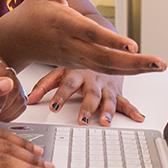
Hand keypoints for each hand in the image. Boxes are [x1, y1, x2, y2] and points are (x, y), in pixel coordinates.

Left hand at [0, 49, 22, 126]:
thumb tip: (7, 83)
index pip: (2, 73)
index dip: (0, 95)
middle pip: (13, 85)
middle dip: (0, 105)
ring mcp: (6, 75)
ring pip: (19, 96)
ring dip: (4, 111)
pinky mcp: (13, 88)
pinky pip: (21, 103)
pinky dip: (9, 113)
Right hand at [2, 0, 167, 76]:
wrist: (14, 41)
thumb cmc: (32, 12)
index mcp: (63, 23)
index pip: (91, 33)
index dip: (112, 41)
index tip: (132, 45)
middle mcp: (70, 44)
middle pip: (104, 57)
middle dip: (133, 63)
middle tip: (158, 63)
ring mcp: (74, 58)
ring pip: (105, 68)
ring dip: (133, 70)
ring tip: (158, 67)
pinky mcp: (77, 65)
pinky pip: (102, 70)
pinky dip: (122, 71)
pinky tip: (141, 68)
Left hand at [28, 68, 143, 126]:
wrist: (101, 45)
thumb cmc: (78, 63)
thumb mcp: (60, 70)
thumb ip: (44, 85)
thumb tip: (29, 99)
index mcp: (77, 73)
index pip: (66, 85)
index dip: (60, 95)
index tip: (54, 107)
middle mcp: (92, 79)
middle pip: (89, 95)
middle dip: (87, 108)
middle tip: (83, 120)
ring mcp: (105, 86)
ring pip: (107, 99)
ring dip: (108, 111)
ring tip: (106, 122)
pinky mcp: (116, 91)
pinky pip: (125, 101)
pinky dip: (132, 110)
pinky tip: (139, 117)